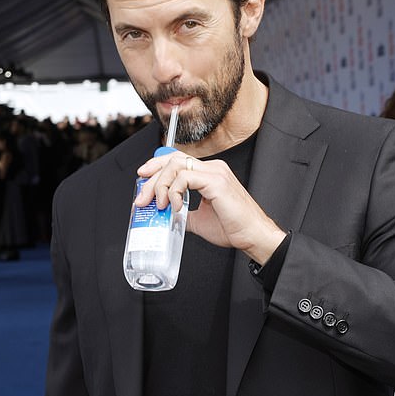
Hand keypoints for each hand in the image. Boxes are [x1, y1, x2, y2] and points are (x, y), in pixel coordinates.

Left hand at [135, 152, 286, 264]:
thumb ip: (184, 213)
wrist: (252, 236)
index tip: (142, 177)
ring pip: (176, 165)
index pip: (177, 159)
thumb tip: (166, 216)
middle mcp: (213, 168)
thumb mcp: (200, 219)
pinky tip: (174, 207)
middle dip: (152, 177)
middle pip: (173, 159)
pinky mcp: (215, 181)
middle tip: (142, 198)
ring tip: (159, 205)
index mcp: (210, 173)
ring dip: (160, 185)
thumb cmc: (233, 228)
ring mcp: (215, 172)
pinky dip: (174, 191)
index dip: (157, 165)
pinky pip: (185, 177)